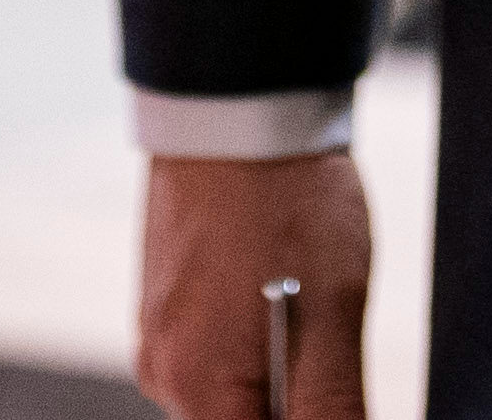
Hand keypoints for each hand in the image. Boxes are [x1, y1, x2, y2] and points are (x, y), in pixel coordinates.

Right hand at [136, 148, 370, 419]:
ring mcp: (157, 335)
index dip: (311, 419)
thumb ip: (331, 413)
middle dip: (296, 398)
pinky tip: (277, 279)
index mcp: (195, 390)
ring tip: (303, 292)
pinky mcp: (165, 305)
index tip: (331, 378)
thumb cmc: (286, 202)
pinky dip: (258, 332)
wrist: (239, 104)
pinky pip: (219, 347)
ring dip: (279, 363)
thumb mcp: (334, 322)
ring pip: (236, 388)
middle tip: (325, 328)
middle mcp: (162, 373)